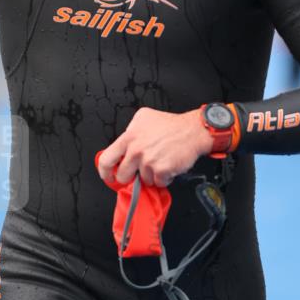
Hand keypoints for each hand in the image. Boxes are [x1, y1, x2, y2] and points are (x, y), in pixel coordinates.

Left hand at [97, 107, 213, 186]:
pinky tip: (169, 165)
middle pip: (123, 175)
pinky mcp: (161, 170)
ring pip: (143, 179)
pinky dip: (164, 178)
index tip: (108, 176)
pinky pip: (158, 182)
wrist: (194, 130)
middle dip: (131, 177)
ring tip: (161, 161)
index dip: (105, 172)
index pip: (107, 159)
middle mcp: (136, 149)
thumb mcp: (145, 118)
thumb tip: (125, 143)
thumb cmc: (172, 125)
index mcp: (129, 137)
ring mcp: (148, 160)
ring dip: (152, 175)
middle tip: (140, 171)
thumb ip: (131, 130)